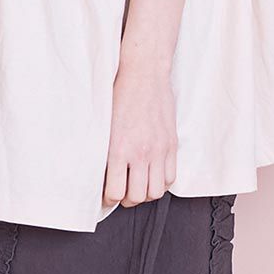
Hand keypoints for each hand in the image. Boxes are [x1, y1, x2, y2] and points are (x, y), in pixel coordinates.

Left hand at [103, 66, 177, 208]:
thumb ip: (105, 154)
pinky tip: (152, 177)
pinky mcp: (172, 145)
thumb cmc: (120, 96)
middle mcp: (141, 153)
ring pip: (155, 192)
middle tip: (122, 193)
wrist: (145, 73)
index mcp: (119, 150)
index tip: (107, 196)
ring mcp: (159, 150)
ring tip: (138, 186)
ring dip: (145, 194)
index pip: (115, 193)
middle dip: (127, 200)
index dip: (109, 200)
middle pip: (137, 197)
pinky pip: (170, 178)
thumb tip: (102, 177)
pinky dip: (161, 184)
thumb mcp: (105, 127)